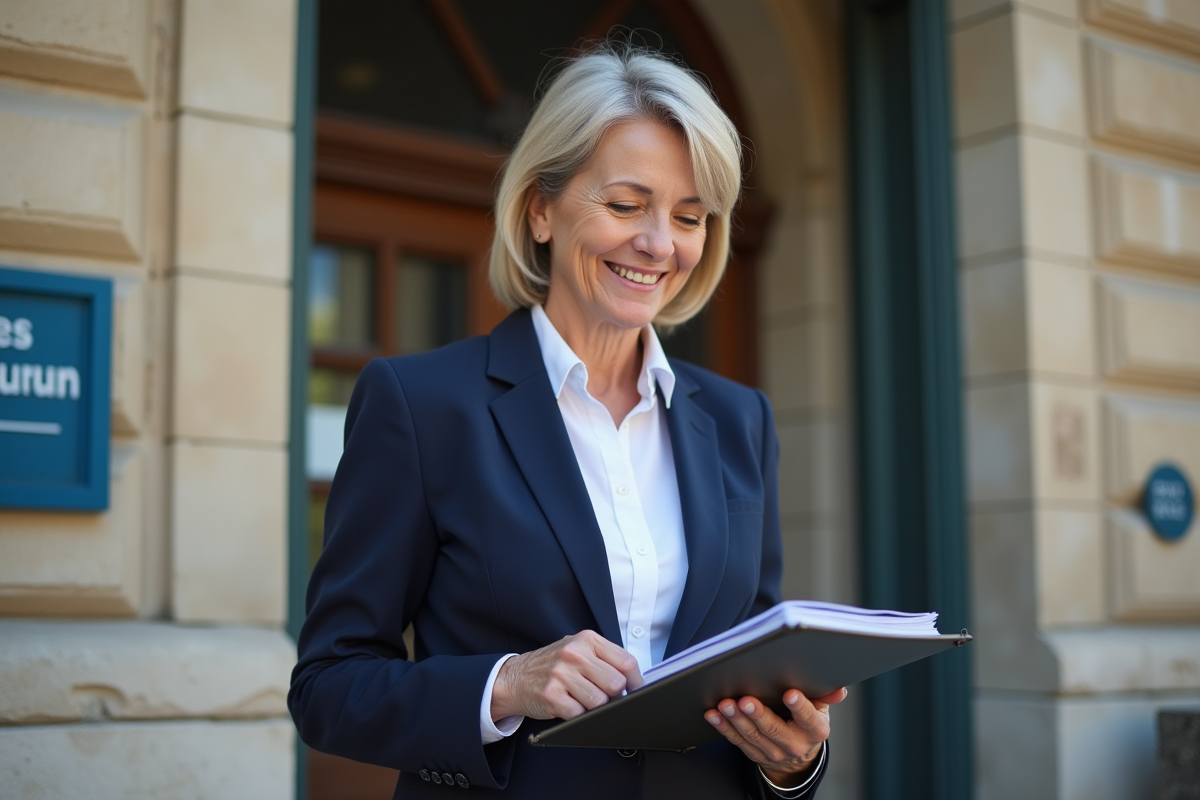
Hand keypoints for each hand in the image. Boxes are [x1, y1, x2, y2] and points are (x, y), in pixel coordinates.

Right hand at [490, 630, 642, 720]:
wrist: (514, 677)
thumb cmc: (551, 665)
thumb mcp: (578, 650)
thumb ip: (604, 659)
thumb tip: (634, 680)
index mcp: (587, 640)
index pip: (626, 662)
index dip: (636, 681)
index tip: (636, 690)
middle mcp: (574, 653)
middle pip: (616, 683)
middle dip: (614, 696)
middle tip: (604, 696)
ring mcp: (561, 674)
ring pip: (600, 701)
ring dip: (595, 707)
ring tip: (583, 700)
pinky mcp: (551, 695)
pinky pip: (580, 714)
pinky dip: (578, 715)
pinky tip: (569, 705)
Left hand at [705, 687, 847, 785]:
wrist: (799, 754)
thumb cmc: (807, 722)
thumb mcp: (821, 709)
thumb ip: (826, 697)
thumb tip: (839, 690)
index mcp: (814, 731)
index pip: (808, 719)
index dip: (800, 707)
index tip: (790, 694)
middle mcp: (794, 744)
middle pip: (774, 729)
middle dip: (758, 714)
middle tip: (746, 700)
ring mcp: (772, 752)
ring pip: (752, 736)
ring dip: (736, 720)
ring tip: (726, 704)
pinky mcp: (754, 753)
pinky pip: (736, 740)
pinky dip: (723, 727)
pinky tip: (714, 714)